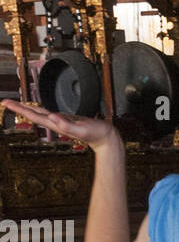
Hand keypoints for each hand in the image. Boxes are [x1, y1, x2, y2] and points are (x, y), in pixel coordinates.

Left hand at [0, 98, 120, 150]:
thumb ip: (67, 125)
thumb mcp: (83, 128)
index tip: (7, 103)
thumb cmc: (97, 134)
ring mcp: (60, 122)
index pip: (33, 115)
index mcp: (56, 124)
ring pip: (39, 114)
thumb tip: (52, 117)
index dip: (20, 109)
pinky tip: (38, 110)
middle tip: (5, 102)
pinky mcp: (65, 120)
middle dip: (19, 108)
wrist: (106, 139)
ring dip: (27, 109)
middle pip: (33, 114)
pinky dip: (39, 110)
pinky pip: (48, 113)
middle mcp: (55, 123)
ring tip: (16, 105)